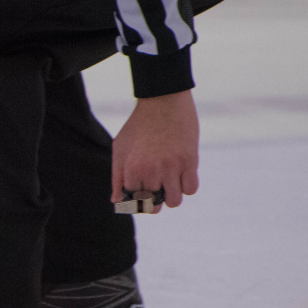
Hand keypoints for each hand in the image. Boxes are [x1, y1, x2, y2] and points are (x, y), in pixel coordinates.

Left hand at [111, 90, 199, 210]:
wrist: (163, 101)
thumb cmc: (138, 125)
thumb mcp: (120, 148)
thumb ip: (117, 177)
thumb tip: (116, 201)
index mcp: (132, 168)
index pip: (133, 201)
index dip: (136, 199)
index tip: (140, 194)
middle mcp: (152, 171)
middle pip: (153, 206)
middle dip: (153, 202)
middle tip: (154, 191)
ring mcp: (172, 167)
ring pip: (174, 201)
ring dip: (171, 196)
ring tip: (167, 183)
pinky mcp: (190, 161)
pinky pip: (191, 189)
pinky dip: (186, 187)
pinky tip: (180, 176)